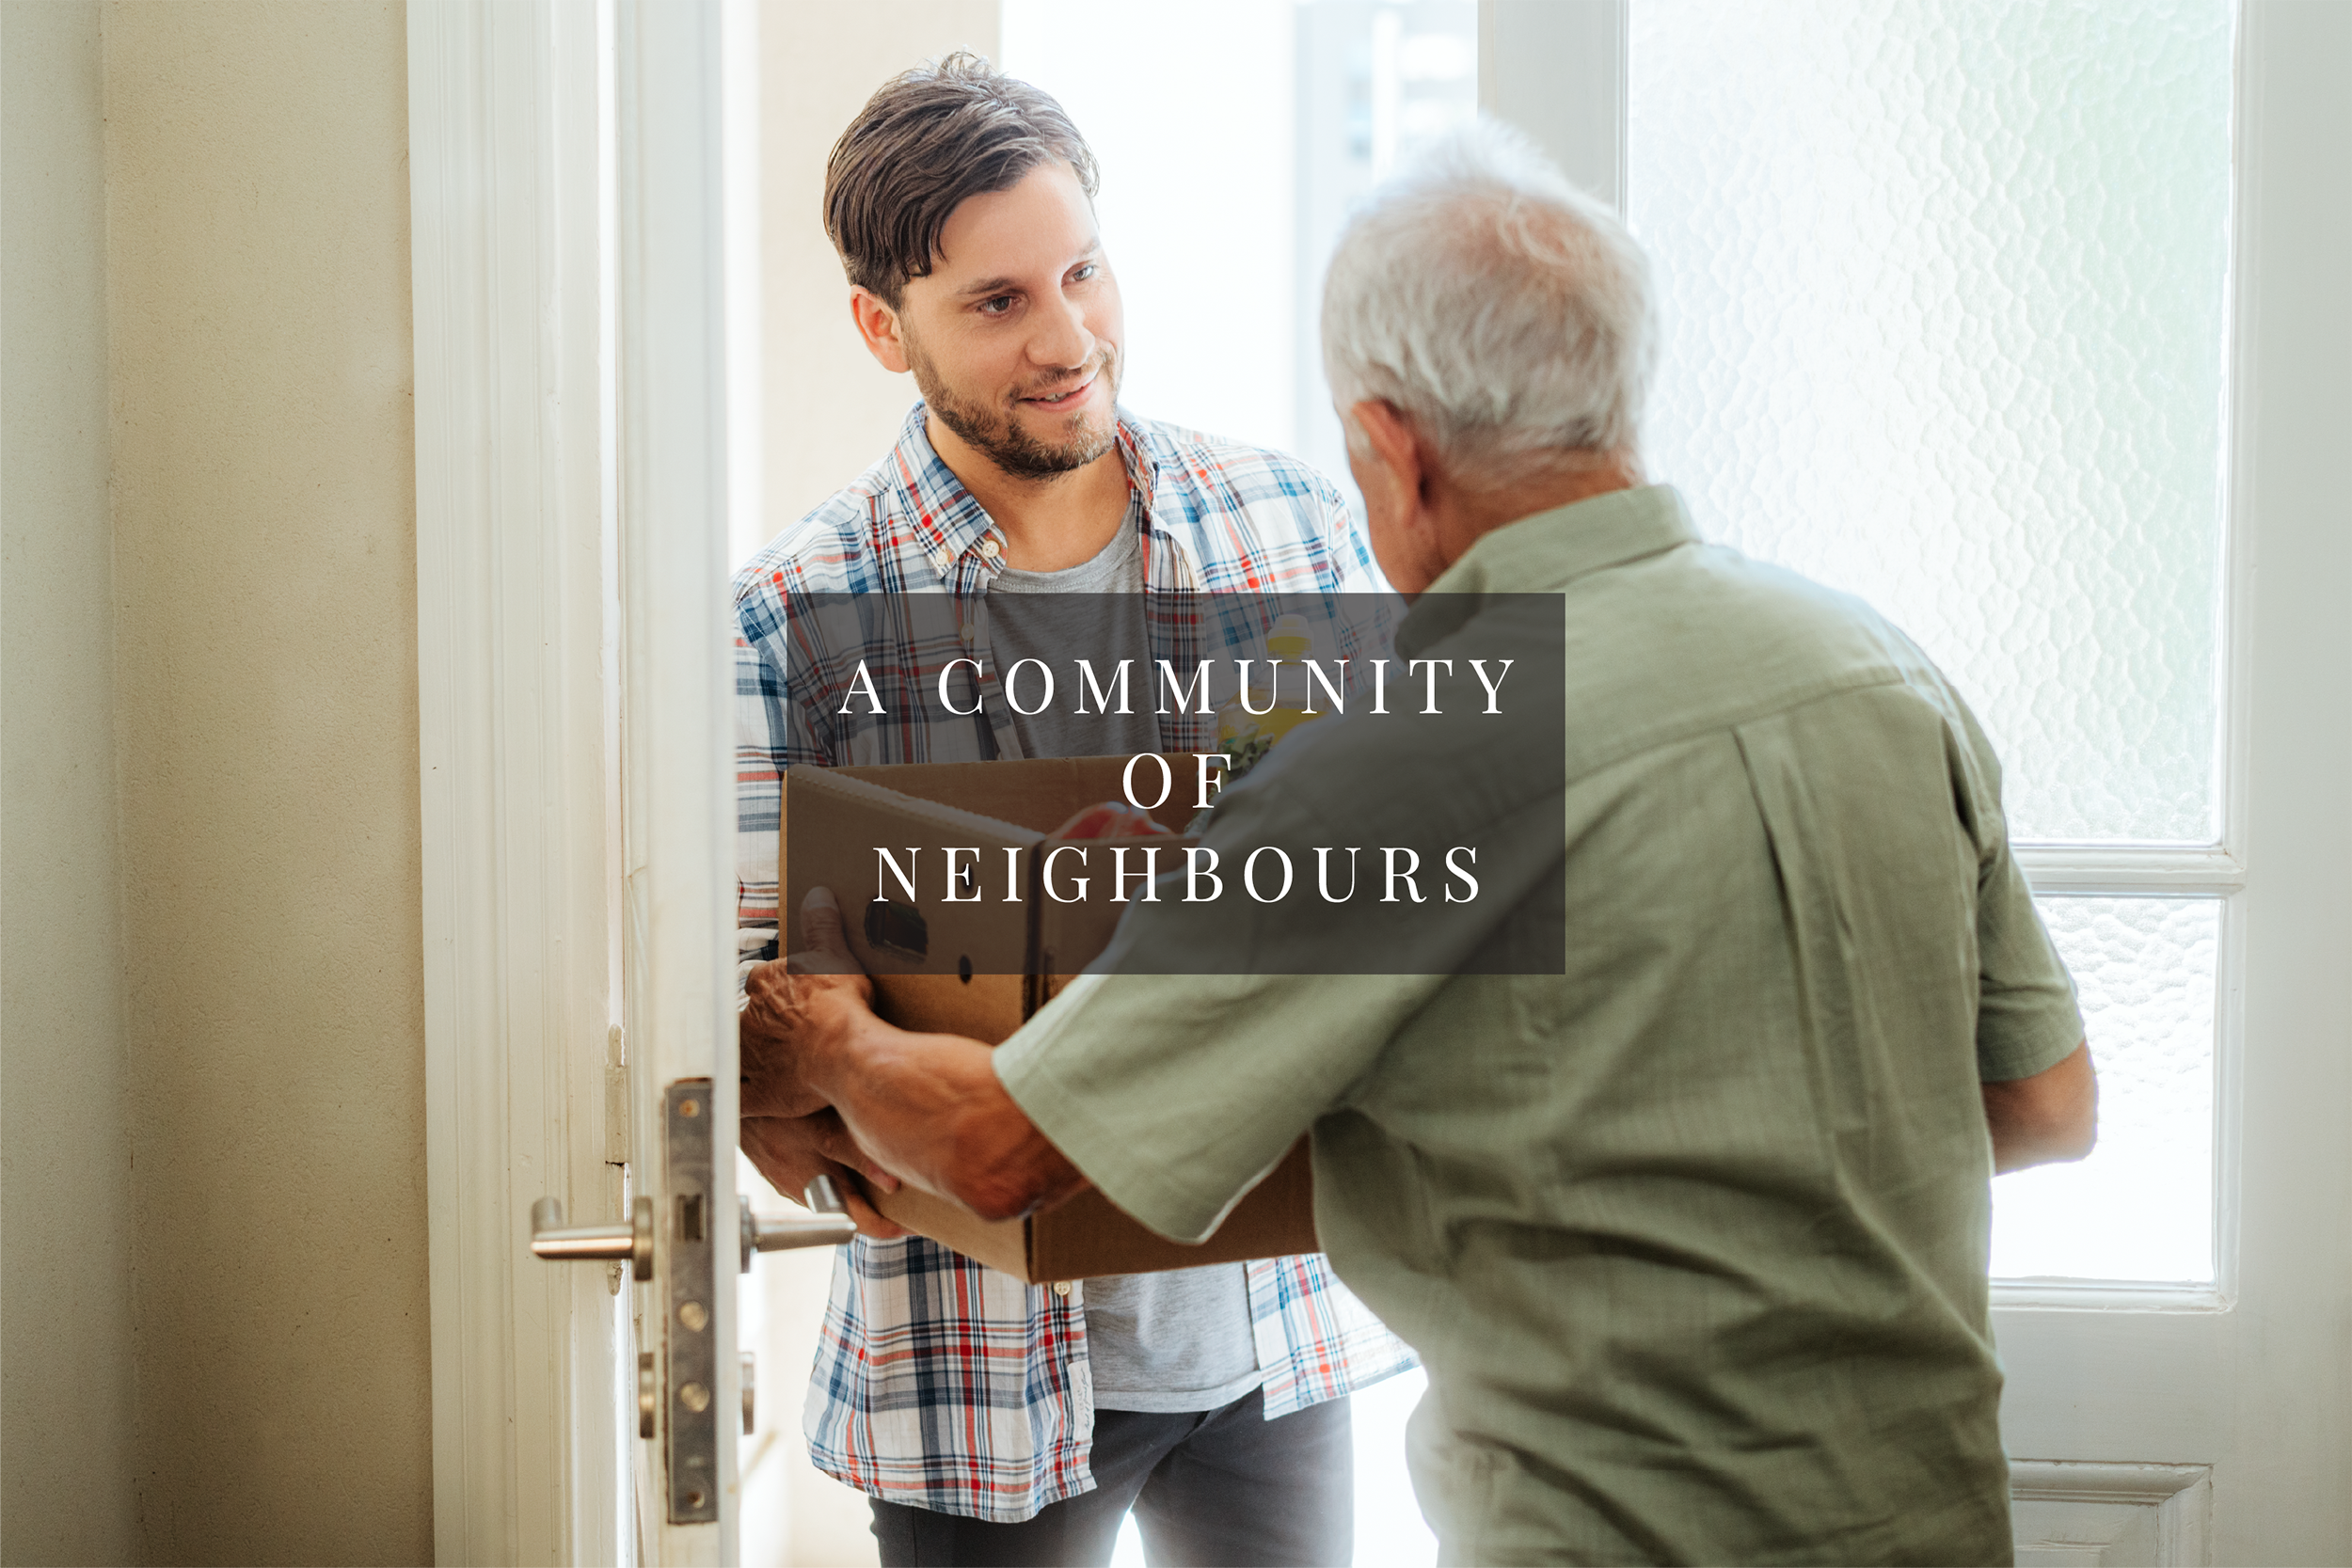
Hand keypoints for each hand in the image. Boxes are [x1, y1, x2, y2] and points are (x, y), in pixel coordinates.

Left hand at [741, 887, 874, 1119]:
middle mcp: (748, 1019)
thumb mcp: (836, 954)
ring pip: (737, 1057)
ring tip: (767, 1065)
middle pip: (748, 1019)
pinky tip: (740, 1105)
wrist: (846, 1053)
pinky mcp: (759, 1092)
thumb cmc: (841, 1005)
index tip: (796, 997)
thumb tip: (816, 896)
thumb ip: (822, 925)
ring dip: (747, 1060)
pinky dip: (739, 1103)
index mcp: (765, 984)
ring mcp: (750, 1058)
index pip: (763, 983)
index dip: (781, 991)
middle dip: (763, 1026)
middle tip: (788, 1033)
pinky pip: (739, 1101)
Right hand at [741, 1110, 906, 1239]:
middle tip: (903, 1204)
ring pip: (830, 1196)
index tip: (910, 1226)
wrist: (732, 1103)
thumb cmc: (778, 1115)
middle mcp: (803, 1194)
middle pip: (847, 1213)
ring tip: (880, 1180)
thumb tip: (894, 1181)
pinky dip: (832, 1178)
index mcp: (817, 1192)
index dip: (889, 1228)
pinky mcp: (780, 1170)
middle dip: (876, 1211)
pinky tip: (840, 1159)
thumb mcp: (826, 1133)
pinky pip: (813, 1182)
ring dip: (854, 1192)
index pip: (861, 1224)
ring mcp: (790, 1183)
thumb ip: (860, 1156)